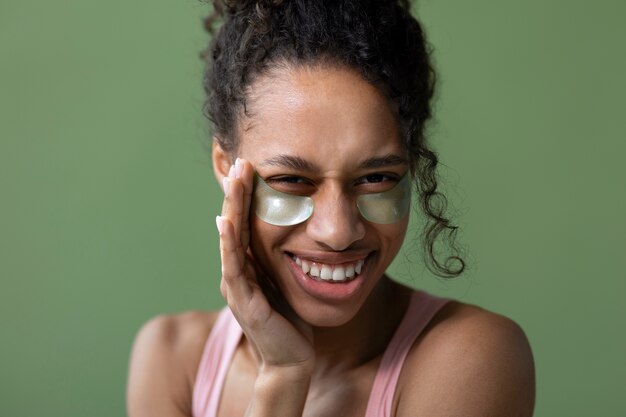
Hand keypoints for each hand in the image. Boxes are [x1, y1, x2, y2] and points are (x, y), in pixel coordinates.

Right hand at [216, 158, 314, 374]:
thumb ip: (279, 257)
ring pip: (230, 240)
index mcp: (247, 264)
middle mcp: (236, 271)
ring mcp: (236, 286)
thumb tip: (293, 227)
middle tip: (239, 160)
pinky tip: (226, 222)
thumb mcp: (285, 279)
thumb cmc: (290, 318)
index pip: (243, 222)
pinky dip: (229, 243)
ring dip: (232, 208)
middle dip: (236, 192)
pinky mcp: (243, 301)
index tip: (249, 165)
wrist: (292, 358)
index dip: (244, 195)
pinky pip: (234, 267)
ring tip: (233, 180)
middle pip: (233, 224)